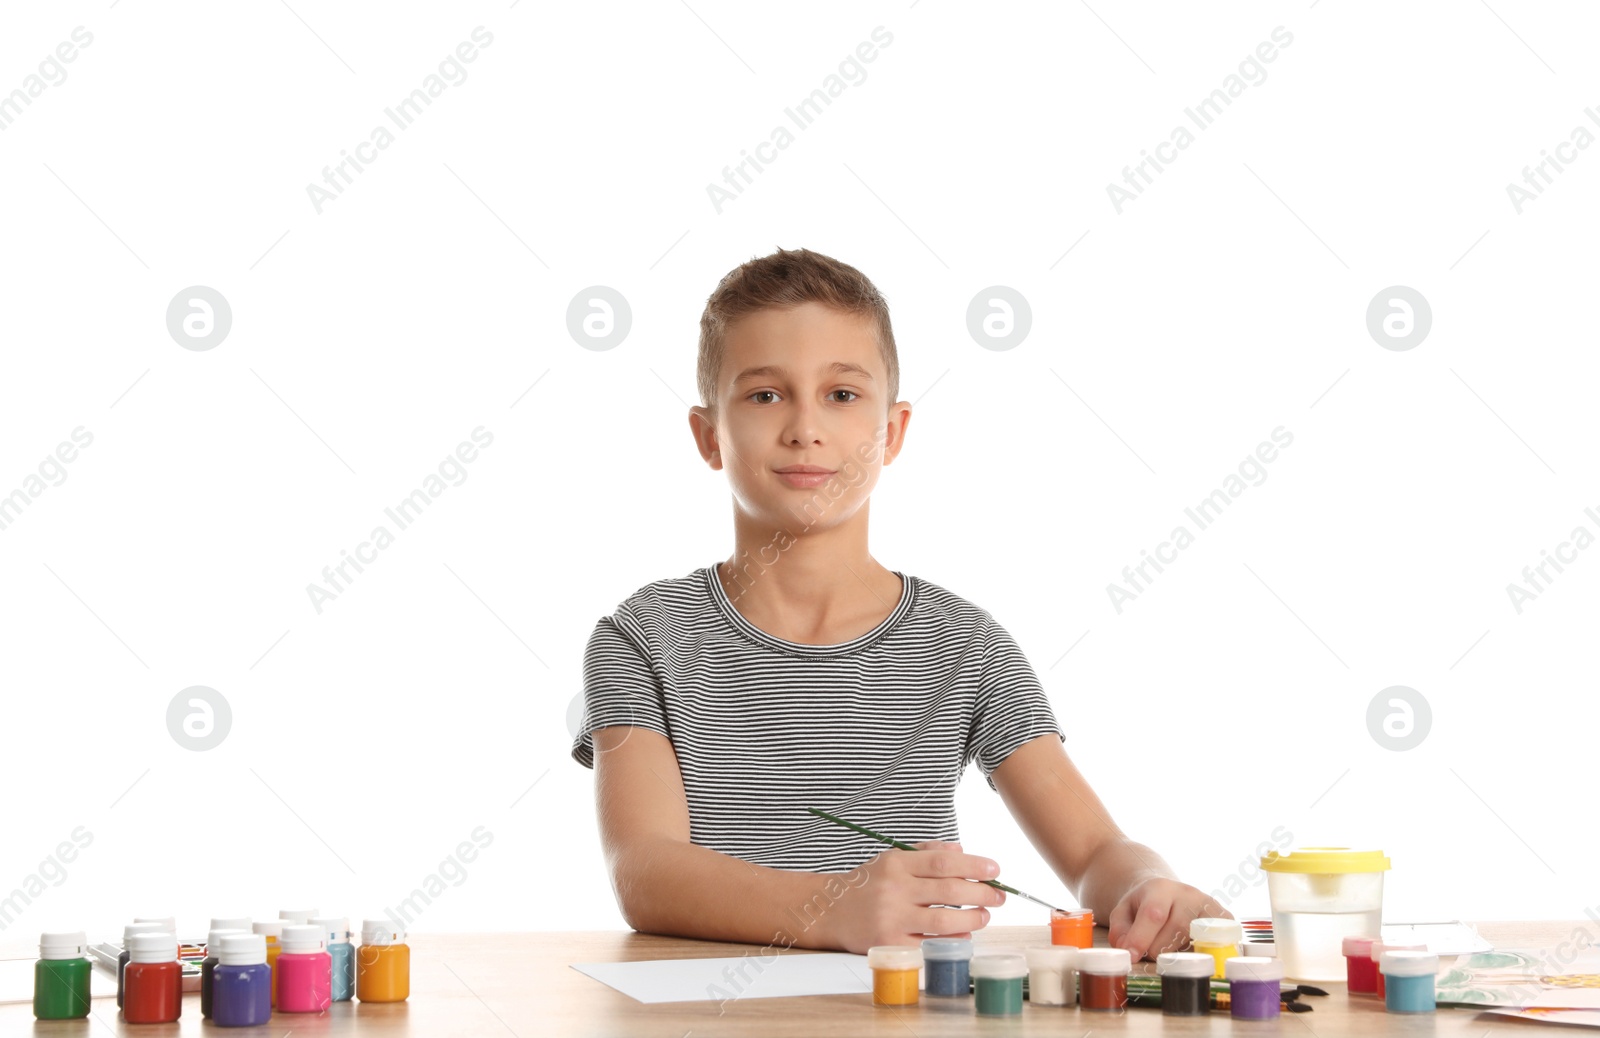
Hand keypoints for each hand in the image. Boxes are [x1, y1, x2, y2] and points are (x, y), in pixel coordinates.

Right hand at [826, 841, 1005, 953]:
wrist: (831, 911)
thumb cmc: (867, 884)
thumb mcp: (890, 858)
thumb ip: (926, 852)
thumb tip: (961, 850)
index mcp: (897, 863)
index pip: (944, 862)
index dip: (974, 865)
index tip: (995, 869)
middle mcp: (894, 889)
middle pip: (949, 890)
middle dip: (982, 892)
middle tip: (999, 895)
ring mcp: (892, 918)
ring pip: (943, 920)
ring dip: (972, 917)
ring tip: (985, 914)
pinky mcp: (890, 943)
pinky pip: (930, 943)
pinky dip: (953, 938)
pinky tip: (965, 932)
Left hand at [1107, 878, 1229, 960]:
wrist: (1167, 893)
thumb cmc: (1143, 906)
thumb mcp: (1122, 913)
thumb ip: (1120, 931)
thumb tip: (1129, 952)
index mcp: (1160, 888)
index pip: (1154, 914)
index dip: (1142, 938)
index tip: (1132, 956)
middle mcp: (1189, 894)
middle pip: (1176, 931)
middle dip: (1159, 949)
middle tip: (1150, 950)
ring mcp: (1209, 905)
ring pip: (1197, 941)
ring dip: (1180, 954)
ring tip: (1169, 946)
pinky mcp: (1224, 919)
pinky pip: (1218, 943)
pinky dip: (1204, 953)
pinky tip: (1192, 950)